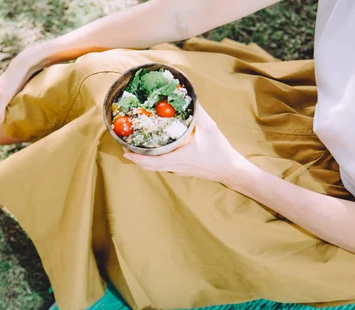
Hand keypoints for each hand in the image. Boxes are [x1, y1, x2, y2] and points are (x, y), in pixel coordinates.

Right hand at [0, 45, 49, 121]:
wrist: (26, 62)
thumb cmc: (15, 80)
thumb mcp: (5, 96)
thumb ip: (0, 108)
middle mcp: (2, 83)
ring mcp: (12, 79)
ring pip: (6, 88)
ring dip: (5, 95)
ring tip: (7, 101)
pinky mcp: (22, 77)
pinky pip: (17, 86)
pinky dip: (16, 91)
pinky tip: (22, 94)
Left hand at [123, 105, 256, 185]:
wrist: (229, 169)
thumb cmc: (219, 149)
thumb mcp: (209, 127)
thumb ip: (197, 111)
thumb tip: (187, 94)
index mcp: (179, 157)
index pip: (152, 162)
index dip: (136, 157)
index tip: (125, 150)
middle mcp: (175, 166)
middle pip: (148, 166)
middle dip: (135, 157)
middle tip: (125, 145)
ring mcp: (177, 170)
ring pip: (154, 168)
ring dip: (143, 159)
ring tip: (134, 147)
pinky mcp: (181, 171)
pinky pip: (162, 166)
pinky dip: (152, 160)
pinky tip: (152, 150)